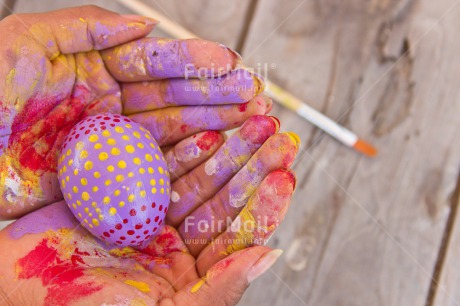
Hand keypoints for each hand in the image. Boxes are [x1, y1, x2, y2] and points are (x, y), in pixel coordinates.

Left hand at [0, 6, 268, 218]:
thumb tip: (145, 24)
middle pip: (171, 99)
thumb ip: (87, 26)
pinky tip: (213, 153)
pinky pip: (153, 170)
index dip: (191, 63)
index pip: (152, 63)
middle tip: (253, 95)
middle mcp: (109, 107)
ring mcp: (113, 145)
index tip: (229, 63)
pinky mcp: (109, 180)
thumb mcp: (25, 42)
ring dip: (212, 127)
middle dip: (215, 96)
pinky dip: (185, 163)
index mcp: (92, 70)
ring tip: (248, 121)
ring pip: (171, 133)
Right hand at [0, 116, 298, 304]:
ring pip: (198, 177)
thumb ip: (218, 290)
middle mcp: (175, 243)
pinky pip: (161, 166)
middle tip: (276, 135)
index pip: (238, 235)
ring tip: (252, 121)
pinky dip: (184, 147)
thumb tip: (268, 256)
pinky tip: (207, 129)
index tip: (285, 175)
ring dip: (227, 149)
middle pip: (223, 199)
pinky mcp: (125, 195)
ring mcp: (151, 216)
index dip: (264, 204)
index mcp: (190, 275)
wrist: (15, 287)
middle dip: (252, 165)